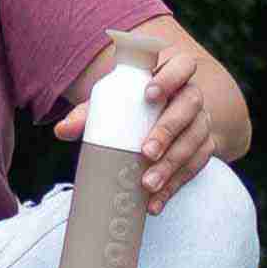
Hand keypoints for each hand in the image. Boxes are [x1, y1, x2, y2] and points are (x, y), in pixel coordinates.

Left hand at [53, 47, 217, 215]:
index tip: (149, 95)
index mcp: (171, 73)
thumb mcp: (112, 105)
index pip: (182, 65)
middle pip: (190, 106)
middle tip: (146, 152)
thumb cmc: (132, 107)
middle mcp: (191, 96)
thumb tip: (62, 130)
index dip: (170, 78)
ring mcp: (201, 122)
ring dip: (172, 164)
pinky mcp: (204, 148)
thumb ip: (89, 113)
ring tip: (147, 184)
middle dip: (168, 130)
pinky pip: (196, 167)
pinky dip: (175, 186)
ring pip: (195, 140)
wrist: (163, 121)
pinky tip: (156, 202)